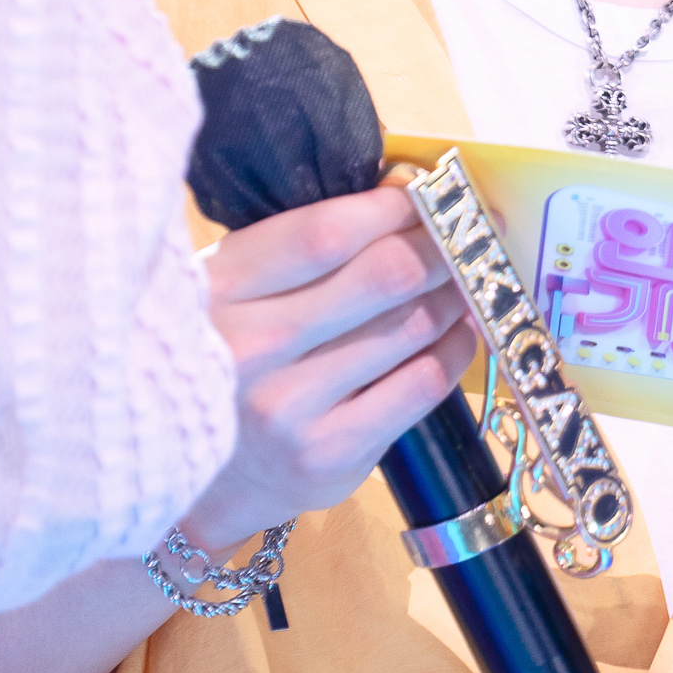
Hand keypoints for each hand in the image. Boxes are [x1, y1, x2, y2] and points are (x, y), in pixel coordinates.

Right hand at [181, 182, 474, 555]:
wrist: (205, 478)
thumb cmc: (227, 356)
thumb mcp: (230, 289)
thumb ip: (295, 247)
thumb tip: (400, 196)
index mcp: (219, 290)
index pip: (326, 233)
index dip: (392, 207)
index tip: (428, 194)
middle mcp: (252, 349)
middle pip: (383, 276)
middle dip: (440, 245)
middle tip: (467, 233)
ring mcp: (292, 408)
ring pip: (412, 326)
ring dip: (454, 293)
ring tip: (465, 278)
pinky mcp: (332, 454)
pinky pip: (422, 383)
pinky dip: (455, 347)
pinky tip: (458, 330)